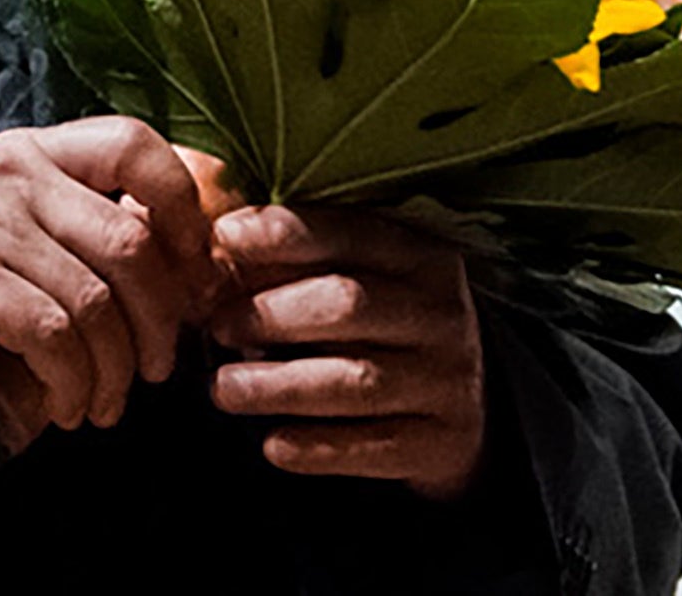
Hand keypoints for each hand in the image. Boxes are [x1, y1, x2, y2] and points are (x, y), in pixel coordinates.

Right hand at [0, 117, 214, 446]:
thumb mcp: (42, 247)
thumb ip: (106, 238)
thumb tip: (208, 270)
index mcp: (37, 149)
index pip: (134, 143)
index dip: (184, 208)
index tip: (197, 274)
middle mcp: (9, 171)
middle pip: (130, 239)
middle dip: (160, 320)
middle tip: (157, 369)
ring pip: (96, 299)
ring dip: (115, 370)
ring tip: (106, 402)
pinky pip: (53, 335)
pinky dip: (74, 383)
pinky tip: (69, 405)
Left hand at [206, 203, 485, 500]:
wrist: (464, 408)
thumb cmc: (384, 326)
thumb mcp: (364, 277)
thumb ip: (305, 257)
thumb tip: (220, 238)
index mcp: (420, 255)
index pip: (349, 234)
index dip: (283, 233)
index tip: (223, 237)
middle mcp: (441, 313)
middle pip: (348, 305)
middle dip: (271, 313)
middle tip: (217, 326)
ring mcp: (447, 380)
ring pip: (355, 382)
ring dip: (280, 385)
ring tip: (223, 389)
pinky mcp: (441, 442)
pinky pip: (372, 446)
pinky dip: (317, 447)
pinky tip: (273, 443)